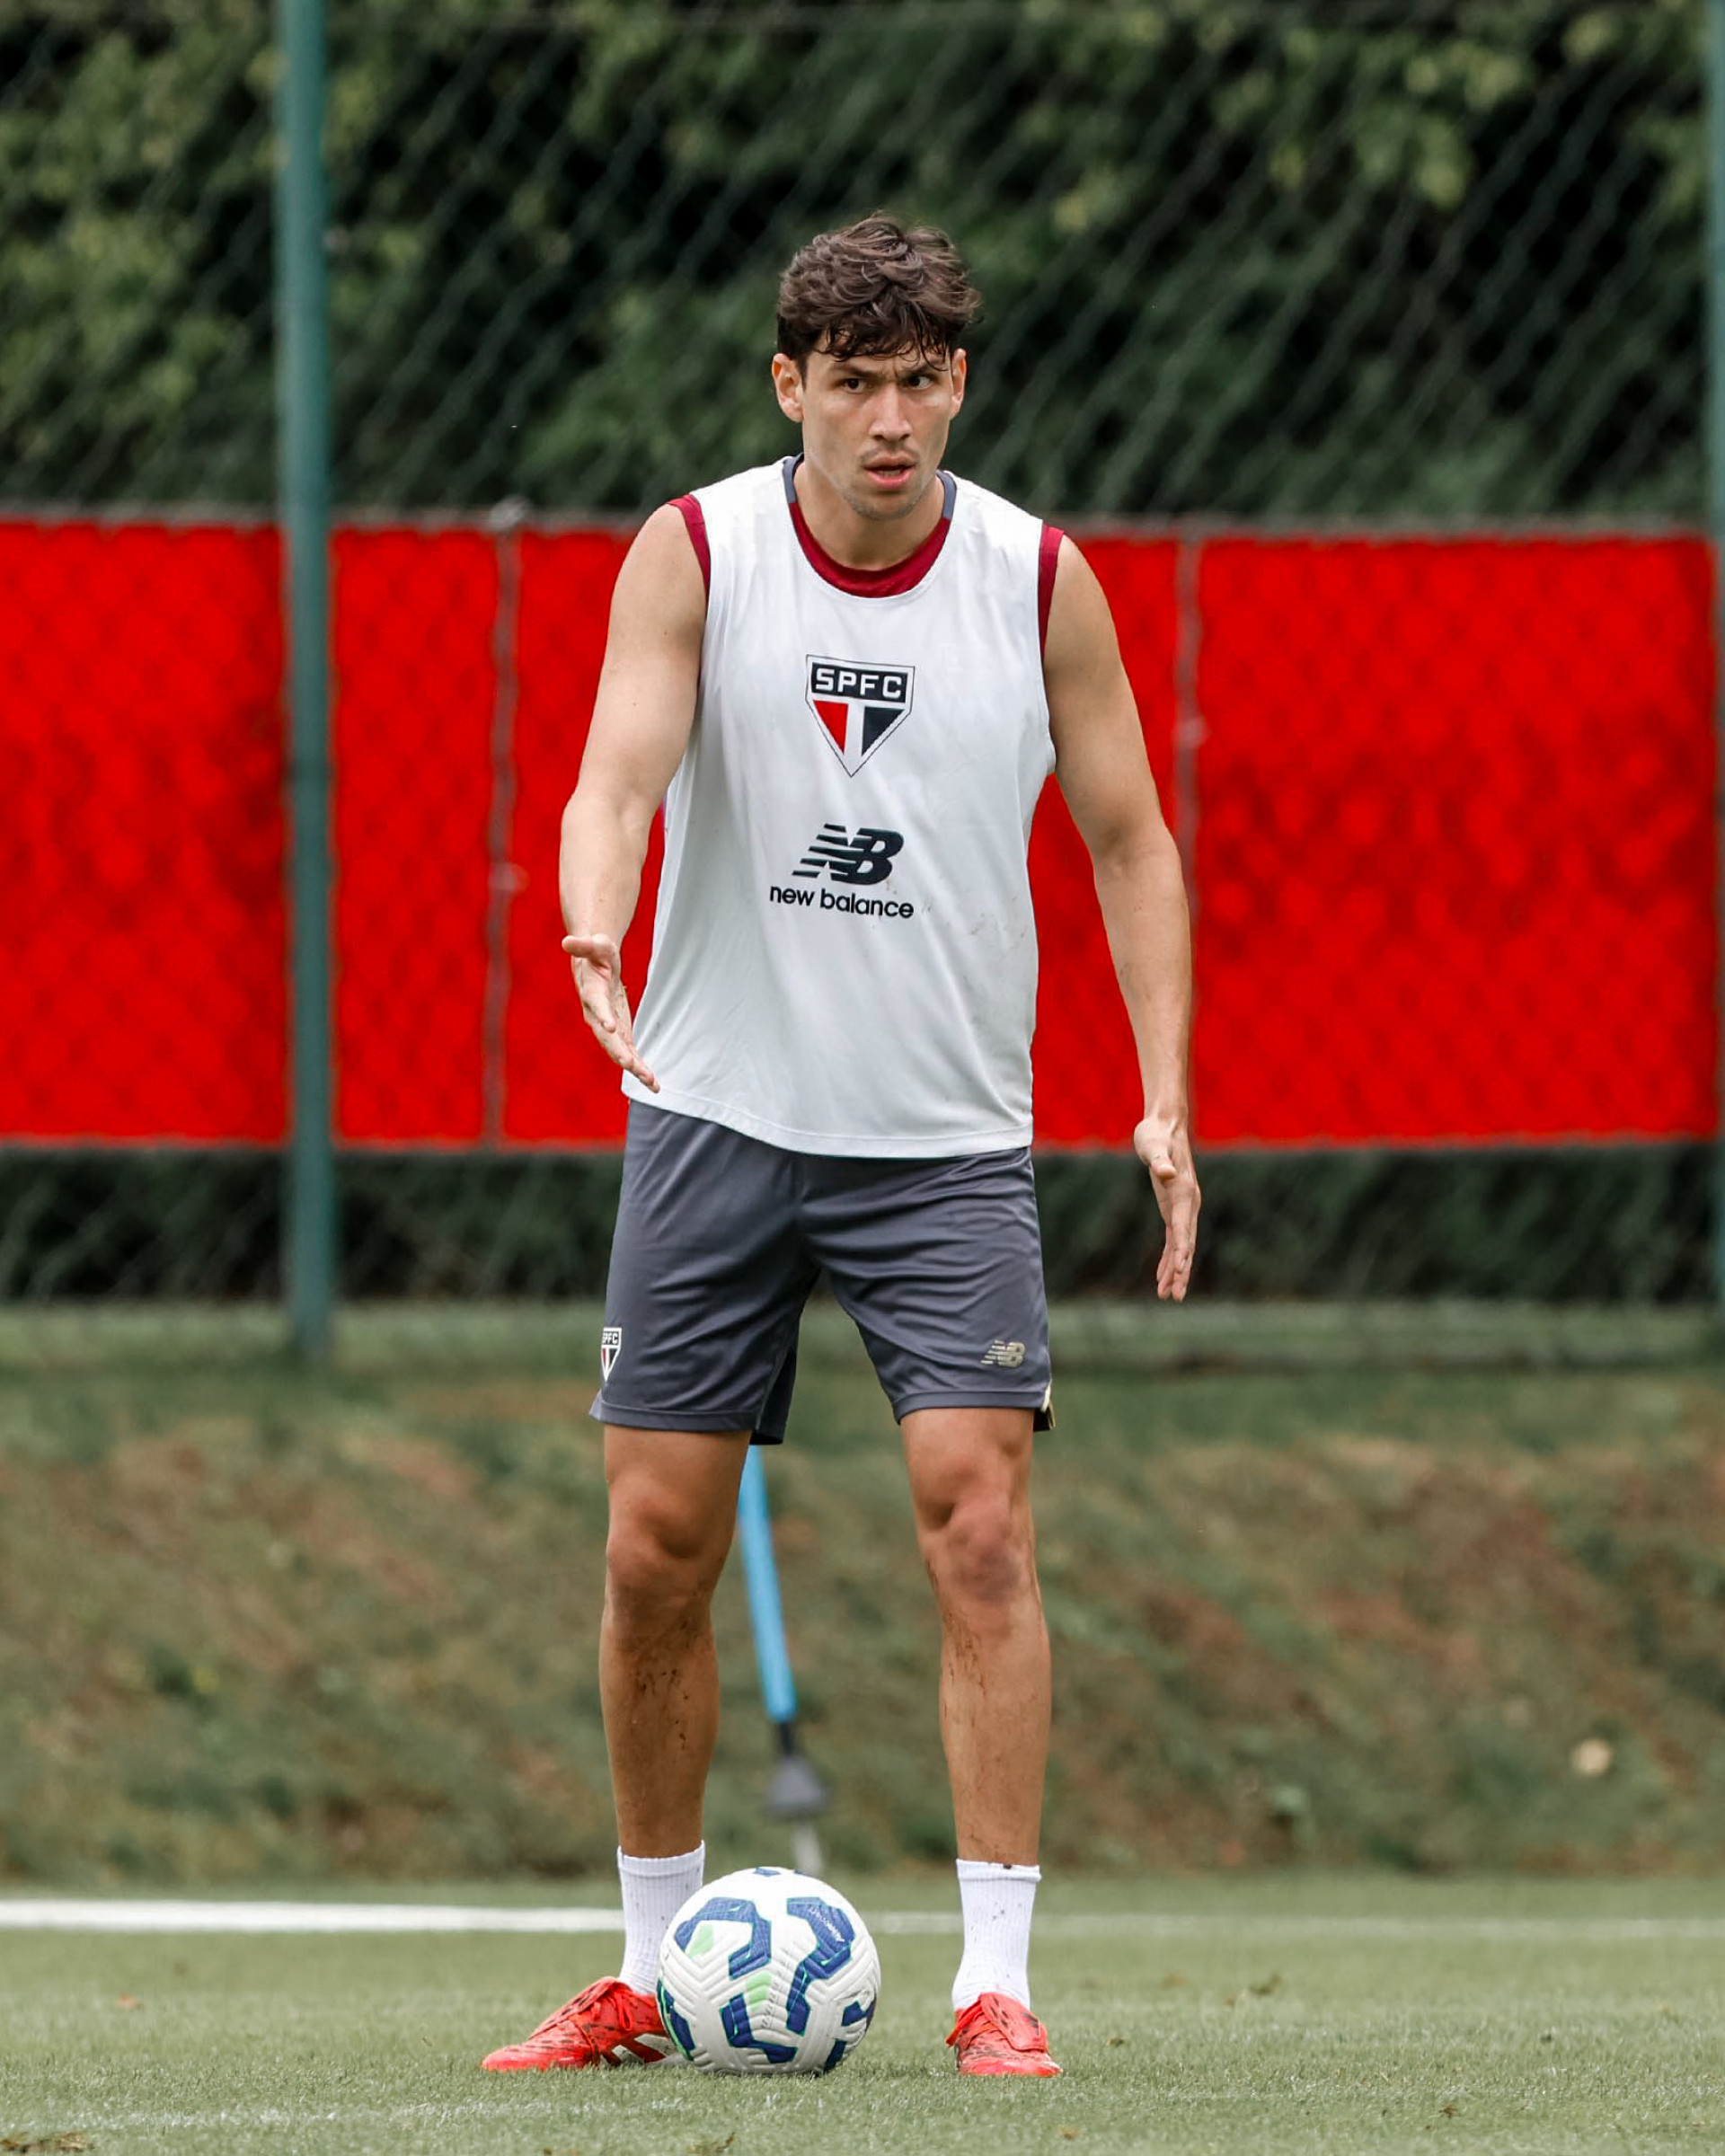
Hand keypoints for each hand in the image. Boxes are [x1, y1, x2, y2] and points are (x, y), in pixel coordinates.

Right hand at [561, 933, 658, 1091]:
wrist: (596, 966)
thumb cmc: (596, 953)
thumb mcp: (595, 945)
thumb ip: (584, 945)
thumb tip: (567, 940)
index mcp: (591, 994)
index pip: (596, 1006)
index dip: (602, 1016)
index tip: (610, 1027)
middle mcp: (596, 1017)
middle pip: (607, 1037)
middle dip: (619, 1051)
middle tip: (630, 1064)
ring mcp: (608, 1029)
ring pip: (620, 1051)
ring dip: (634, 1067)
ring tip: (650, 1081)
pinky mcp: (619, 1035)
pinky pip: (630, 1054)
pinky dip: (641, 1069)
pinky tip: (654, 1085)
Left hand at [1134, 1111, 1198, 1300]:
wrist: (1165, 1124)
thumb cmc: (1157, 1134)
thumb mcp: (1153, 1146)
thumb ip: (1161, 1161)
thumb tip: (1166, 1172)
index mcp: (1184, 1193)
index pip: (1184, 1228)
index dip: (1182, 1252)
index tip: (1180, 1273)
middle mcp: (1188, 1204)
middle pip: (1187, 1244)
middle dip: (1181, 1272)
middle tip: (1174, 1296)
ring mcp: (1182, 1207)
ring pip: (1181, 1245)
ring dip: (1174, 1270)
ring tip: (1166, 1295)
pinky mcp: (1172, 1207)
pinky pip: (1173, 1238)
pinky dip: (1169, 1257)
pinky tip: (1162, 1274)